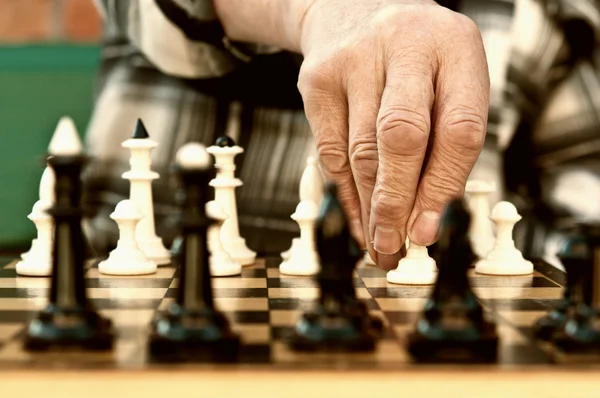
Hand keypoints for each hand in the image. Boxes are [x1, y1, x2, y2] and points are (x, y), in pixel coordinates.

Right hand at [297, 0, 488, 267]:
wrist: (352, 10)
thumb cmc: (414, 58)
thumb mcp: (449, 81)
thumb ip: (448, 142)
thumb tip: (423, 220)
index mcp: (455, 48)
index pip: (458, 129)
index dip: (442, 188)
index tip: (427, 231)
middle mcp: (404, 46)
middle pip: (401, 138)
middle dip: (396, 203)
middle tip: (394, 248)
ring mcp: (354, 60)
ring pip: (360, 152)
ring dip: (369, 207)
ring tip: (378, 242)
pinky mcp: (317, 79)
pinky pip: (330, 150)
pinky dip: (344, 192)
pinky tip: (357, 217)